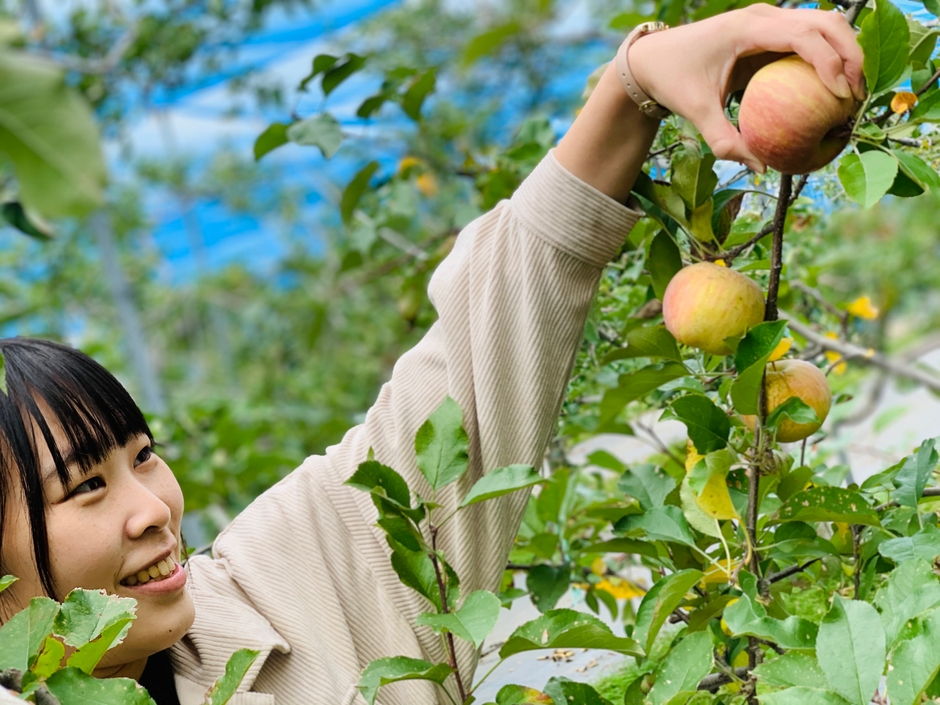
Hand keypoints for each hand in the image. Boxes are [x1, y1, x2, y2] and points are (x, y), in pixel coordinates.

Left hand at [628, 5, 865, 171]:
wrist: (652, 59)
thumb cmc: (672, 81)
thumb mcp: (694, 111)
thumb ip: (723, 140)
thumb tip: (760, 167)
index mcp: (746, 28)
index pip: (803, 35)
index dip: (830, 61)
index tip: (841, 94)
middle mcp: (762, 17)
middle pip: (826, 22)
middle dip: (851, 54)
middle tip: (858, 95)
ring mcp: (768, 21)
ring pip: (823, 25)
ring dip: (845, 53)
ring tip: (853, 92)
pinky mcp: (769, 33)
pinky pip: (808, 40)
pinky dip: (827, 58)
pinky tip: (833, 91)